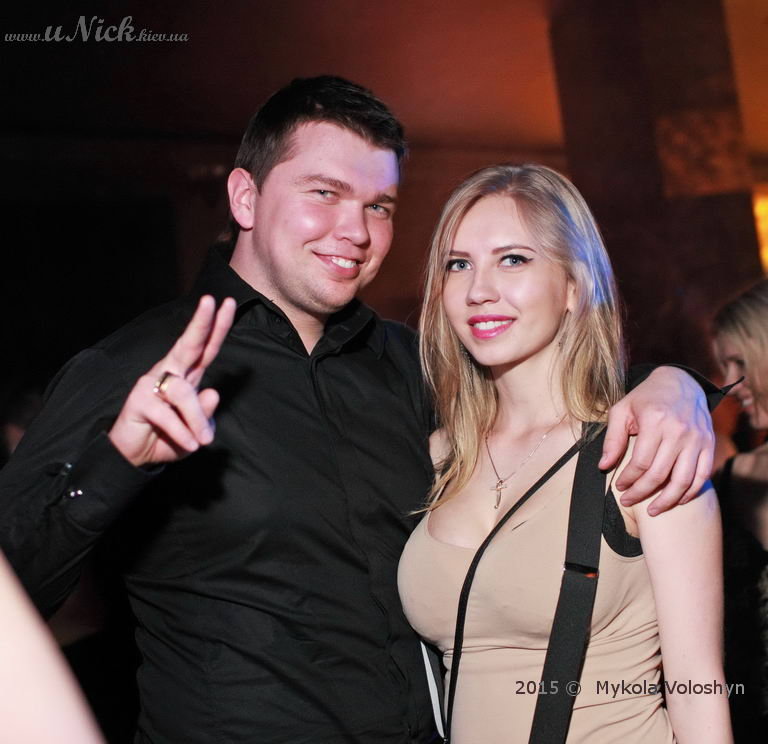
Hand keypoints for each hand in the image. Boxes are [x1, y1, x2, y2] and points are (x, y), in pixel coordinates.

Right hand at [109, 295, 235, 466]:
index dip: (217, 327)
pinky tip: (190, 444)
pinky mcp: (139, 401)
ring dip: (197, 420)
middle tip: (211, 302)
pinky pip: (168, 415)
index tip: (227, 303)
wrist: (135, 456)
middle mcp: (170, 373)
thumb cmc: (168, 437)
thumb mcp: (196, 430)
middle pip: (188, 345)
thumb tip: (213, 393)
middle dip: (201, 323)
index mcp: (188, 375)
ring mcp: (152, 384)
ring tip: (204, 441)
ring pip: (183, 392)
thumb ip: (206, 414)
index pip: (205, 348)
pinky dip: (183, 433)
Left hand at [599, 367, 713, 514]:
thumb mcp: (621, 410)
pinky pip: (702, 475)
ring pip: (683, 480)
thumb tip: (603, 466)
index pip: (640, 462)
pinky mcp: (709, 444)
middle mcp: (679, 431)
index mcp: (655, 421)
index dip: (628, 479)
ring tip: (653, 511)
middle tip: (628, 500)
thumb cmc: (645, 398)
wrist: (680, 382)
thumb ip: (612, 439)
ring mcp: (697, 439)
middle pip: (659, 474)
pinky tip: (677, 500)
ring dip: (667, 500)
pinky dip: (691, 492)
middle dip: (641, 492)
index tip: (619, 486)